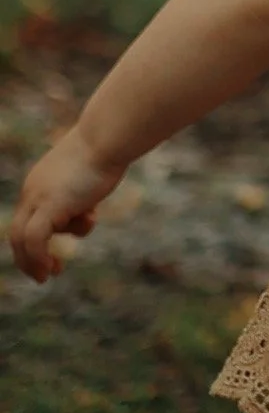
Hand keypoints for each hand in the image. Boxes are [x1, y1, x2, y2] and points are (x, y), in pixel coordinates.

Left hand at [8, 128, 124, 283]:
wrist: (107, 137)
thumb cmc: (106, 149)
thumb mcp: (91, 172)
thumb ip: (83, 190)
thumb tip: (90, 203)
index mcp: (40, 182)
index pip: (26, 218)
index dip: (33, 241)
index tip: (50, 255)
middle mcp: (33, 190)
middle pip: (17, 232)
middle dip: (27, 257)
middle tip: (44, 275)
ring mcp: (39, 198)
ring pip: (23, 239)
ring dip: (34, 261)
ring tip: (54, 271)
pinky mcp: (50, 206)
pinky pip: (35, 239)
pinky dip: (38, 258)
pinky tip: (50, 268)